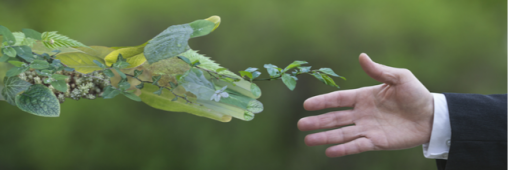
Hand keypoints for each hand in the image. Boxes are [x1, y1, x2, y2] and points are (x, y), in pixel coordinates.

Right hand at [298, 53, 433, 156]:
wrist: (432, 116)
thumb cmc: (416, 94)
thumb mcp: (399, 77)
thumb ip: (379, 70)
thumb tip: (361, 56)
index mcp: (364, 97)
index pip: (339, 100)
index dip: (322, 102)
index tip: (306, 105)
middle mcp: (362, 113)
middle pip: (335, 118)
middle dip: (317, 122)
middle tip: (301, 125)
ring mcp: (367, 128)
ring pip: (341, 133)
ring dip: (325, 137)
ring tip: (308, 140)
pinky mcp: (376, 142)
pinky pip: (356, 146)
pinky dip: (343, 149)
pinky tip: (329, 152)